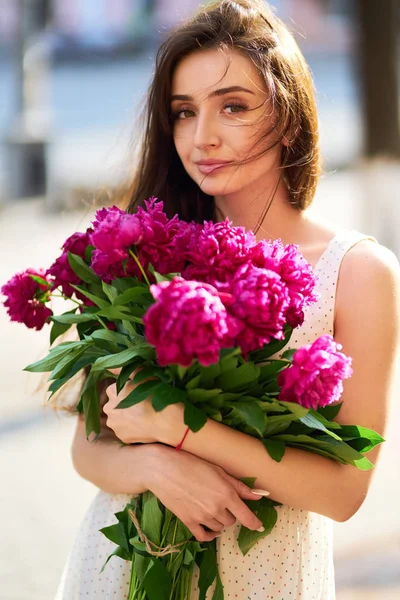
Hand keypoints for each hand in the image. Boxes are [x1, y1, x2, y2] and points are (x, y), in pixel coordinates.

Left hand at [103, 369, 185, 444]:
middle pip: (113, 405)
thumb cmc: (156, 394)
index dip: (125, 391)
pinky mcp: (122, 437)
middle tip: (139, 404)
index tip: (137, 392)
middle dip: (121, 404)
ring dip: (125, 417)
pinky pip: (124, 431)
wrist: (166, 420)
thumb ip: (123, 369)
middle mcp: (109, 408)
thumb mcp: (142, 375)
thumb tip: (109, 366)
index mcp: (112, 392)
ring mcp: (115, 424)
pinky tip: (142, 425)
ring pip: (117, 419)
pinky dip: (131, 429)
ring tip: (142, 416)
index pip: (113, 389)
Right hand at [145, 444, 265, 542]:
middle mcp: (217, 508)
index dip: (254, 523)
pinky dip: (210, 534)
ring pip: (219, 527)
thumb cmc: (192, 463)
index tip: (258, 526)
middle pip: (231, 521)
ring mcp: (202, 517)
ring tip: (211, 506)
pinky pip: (204, 536)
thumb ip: (239, 485)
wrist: (163, 469)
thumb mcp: (218, 470)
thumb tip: (258, 495)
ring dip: (219, 520)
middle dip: (231, 513)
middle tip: (222, 500)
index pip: (246, 517)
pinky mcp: (189, 522)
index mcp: (226, 494)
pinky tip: (210, 528)